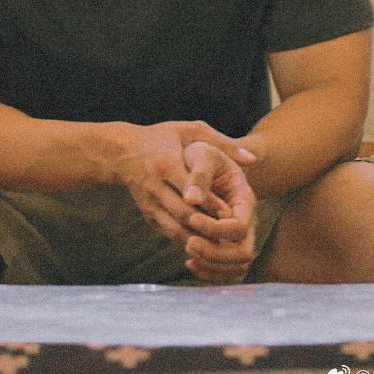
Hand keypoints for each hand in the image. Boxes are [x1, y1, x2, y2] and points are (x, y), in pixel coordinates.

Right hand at [111, 120, 255, 247]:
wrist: (121, 152)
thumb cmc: (161, 137)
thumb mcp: (190, 130)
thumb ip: (222, 142)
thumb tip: (252, 160)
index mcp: (166, 164)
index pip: (191, 190)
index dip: (212, 204)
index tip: (230, 213)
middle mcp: (154, 186)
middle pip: (184, 214)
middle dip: (208, 228)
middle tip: (231, 235)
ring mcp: (148, 203)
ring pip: (175, 229)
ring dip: (199, 239)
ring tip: (222, 244)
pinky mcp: (147, 214)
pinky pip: (169, 233)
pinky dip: (188, 240)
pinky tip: (206, 243)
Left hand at [181, 141, 256, 282]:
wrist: (202, 160)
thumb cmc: (203, 154)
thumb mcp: (203, 154)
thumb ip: (199, 174)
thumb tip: (190, 200)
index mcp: (245, 200)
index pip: (240, 227)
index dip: (216, 229)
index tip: (192, 218)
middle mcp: (246, 222)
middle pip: (243, 253)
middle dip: (216, 253)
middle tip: (189, 243)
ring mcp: (237, 237)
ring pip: (236, 267)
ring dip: (213, 265)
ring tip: (188, 252)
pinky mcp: (225, 246)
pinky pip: (225, 270)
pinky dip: (210, 271)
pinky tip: (189, 262)